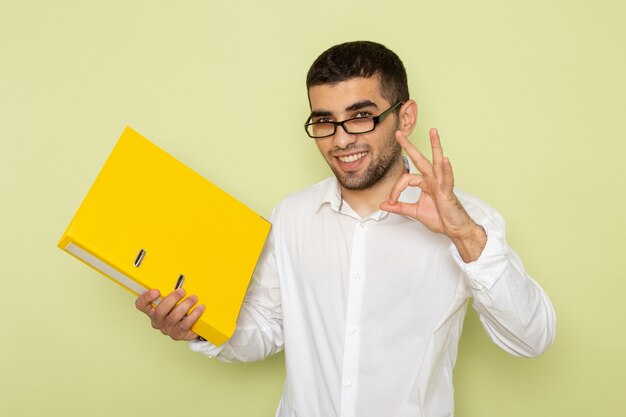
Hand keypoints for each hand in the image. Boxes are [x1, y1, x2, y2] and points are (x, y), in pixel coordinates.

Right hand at [135, 288, 204, 340]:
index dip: (146, 298)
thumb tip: (180, 279)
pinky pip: (185, 324)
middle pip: (159, 311)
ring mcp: (167, 328)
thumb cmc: (179, 310)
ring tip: (193, 298)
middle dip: (172, 299)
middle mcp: (157, 320)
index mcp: (152, 310)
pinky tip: (199, 308)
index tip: (156, 291)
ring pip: (173, 317)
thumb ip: (171, 292)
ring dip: (185, 305)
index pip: (141, 305)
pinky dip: (194, 315)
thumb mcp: (173, 300)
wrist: (189, 327)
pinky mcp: (177, 334)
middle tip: (182, 291)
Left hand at [380, 128, 485, 260]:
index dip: (395, 190)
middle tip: (399, 133)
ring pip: (436, 161)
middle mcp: (432, 179)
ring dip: (435, 146)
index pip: (405, 179)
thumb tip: (383, 204)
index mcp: (425, 183)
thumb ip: (399, 207)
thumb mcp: (414, 212)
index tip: (391, 201)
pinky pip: (447, 178)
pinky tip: (445, 159)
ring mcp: (441, 183)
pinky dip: (446, 169)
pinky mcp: (448, 191)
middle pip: (420, 159)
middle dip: (409, 146)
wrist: (454, 228)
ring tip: (433, 132)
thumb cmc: (439, 218)